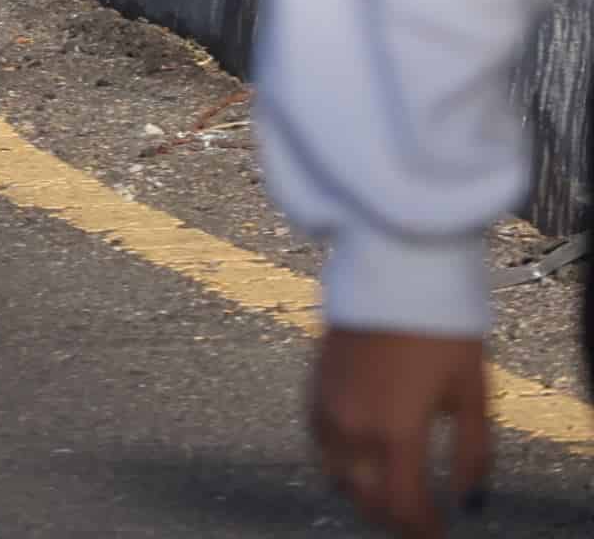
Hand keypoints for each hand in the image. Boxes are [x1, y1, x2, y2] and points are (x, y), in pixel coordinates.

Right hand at [309, 327, 490, 534]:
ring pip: (337, 476)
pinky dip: (340, 462)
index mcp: (395, 433)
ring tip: (391, 491)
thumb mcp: (473, 396)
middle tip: (418, 518)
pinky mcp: (313, 387)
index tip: (437, 532)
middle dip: (393, 517)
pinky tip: (361, 456)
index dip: (422, 529)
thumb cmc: (440, 331)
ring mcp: (326, 407)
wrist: (393, 274)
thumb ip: (473, 455)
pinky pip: (320, 444)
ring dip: (364, 492)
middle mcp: (352, 427)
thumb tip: (468, 498)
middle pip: (366, 499)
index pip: (403, 507)